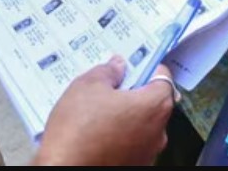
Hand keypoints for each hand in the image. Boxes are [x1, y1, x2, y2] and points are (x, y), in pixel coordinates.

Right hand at [34, 57, 175, 165]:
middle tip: (109, 90)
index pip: (163, 78)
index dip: (146, 69)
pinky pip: (130, 144)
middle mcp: (158, 132)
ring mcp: (147, 153)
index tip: (132, 66)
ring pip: (141, 125)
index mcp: (154, 106)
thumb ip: (108, 71)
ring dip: (125, 117)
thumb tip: (116, 66)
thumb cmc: (78, 132)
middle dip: (133, 94)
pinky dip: (119, 137)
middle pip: (152, 103)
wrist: (63, 169)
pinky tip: (96, 135)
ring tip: (96, 115)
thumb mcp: (87, 86)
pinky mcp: (134, 165)